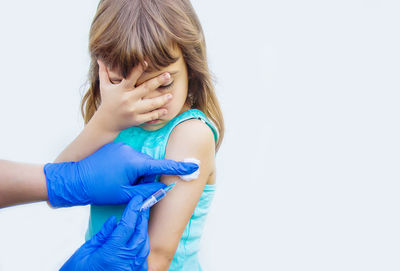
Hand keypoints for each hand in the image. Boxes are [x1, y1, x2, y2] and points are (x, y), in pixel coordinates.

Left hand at [45, 142, 198, 206]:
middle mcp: (131, 151)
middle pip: (149, 165)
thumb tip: (163, 187)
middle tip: (130, 188)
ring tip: (118, 181)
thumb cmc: (99, 189)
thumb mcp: (125, 194)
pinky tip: (114, 174)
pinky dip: (128, 167)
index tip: (193, 167)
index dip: (179, 168)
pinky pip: (129, 157)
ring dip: (135, 172)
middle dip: (145, 177)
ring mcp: (122, 147)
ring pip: (139, 162)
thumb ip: (147, 190)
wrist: (74, 180)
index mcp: (134, 163)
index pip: (162, 166)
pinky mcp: (115, 147)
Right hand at [60, 196, 149, 270]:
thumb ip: (103, 234)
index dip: (133, 211)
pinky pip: (142, 259)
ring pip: (144, 247)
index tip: (137, 199)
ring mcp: (130, 270)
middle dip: (142, 219)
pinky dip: (142, 247)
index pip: (127, 226)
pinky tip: (138, 240)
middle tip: (142, 206)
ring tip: (140, 220)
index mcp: (111, 253)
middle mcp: (124, 262)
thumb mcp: (86, 250)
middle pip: (140, 235)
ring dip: (143, 232)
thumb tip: (114, 220)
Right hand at [93, 59, 172, 132]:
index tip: (146, 61)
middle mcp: (128, 100)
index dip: (138, 69)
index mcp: (121, 90)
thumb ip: (103, 72)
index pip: (131, 77)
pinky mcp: (137, 120)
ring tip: (171, 95)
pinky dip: (158, 114)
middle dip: (158, 82)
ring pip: (151, 105)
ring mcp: (133, 111)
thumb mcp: (104, 87)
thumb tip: (99, 57)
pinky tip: (166, 110)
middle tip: (168, 75)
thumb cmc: (107, 101)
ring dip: (162, 100)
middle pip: (145, 89)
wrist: (106, 123)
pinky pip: (149, 116)